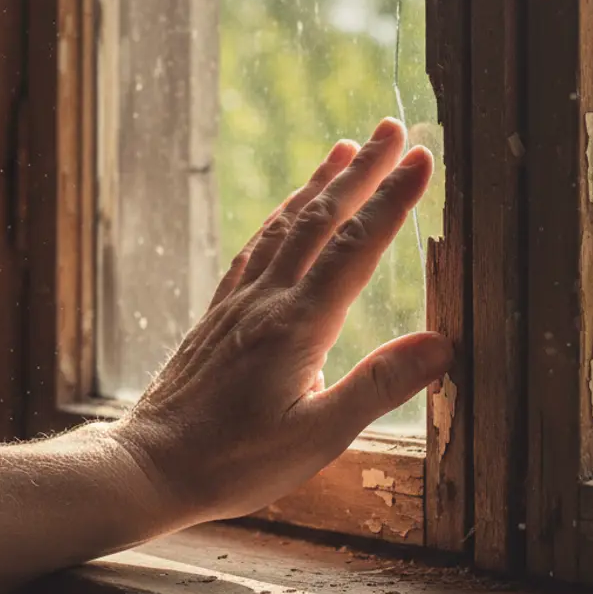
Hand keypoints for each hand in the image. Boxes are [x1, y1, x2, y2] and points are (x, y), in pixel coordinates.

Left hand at [108, 118, 452, 528]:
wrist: (150, 465)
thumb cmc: (235, 462)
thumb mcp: (317, 438)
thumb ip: (378, 387)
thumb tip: (442, 344)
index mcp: (297, 325)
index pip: (355, 248)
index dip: (391, 200)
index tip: (421, 158)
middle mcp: (267, 299)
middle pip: (320, 218)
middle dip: (361, 170)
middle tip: (391, 128)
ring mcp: (239, 302)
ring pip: (285, 225)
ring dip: (318, 183)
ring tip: (343, 149)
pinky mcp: (220, 313)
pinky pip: (255, 247)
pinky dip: (280, 217)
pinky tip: (287, 210)